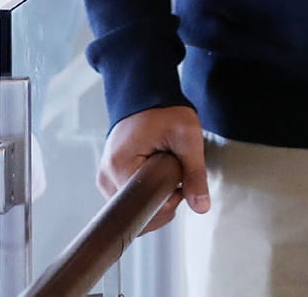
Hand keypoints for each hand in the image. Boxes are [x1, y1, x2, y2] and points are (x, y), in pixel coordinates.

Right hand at [98, 104, 208, 233]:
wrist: (146, 96)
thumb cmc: (164, 111)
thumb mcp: (187, 138)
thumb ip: (195, 173)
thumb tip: (201, 206)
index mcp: (119, 168)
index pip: (143, 209)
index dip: (167, 204)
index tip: (179, 185)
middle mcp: (106, 177)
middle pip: (137, 213)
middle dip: (162, 202)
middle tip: (175, 176)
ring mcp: (106, 179)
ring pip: (134, 209)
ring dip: (155, 200)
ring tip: (165, 173)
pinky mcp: (111, 178)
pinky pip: (130, 199)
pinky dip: (146, 194)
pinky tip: (157, 178)